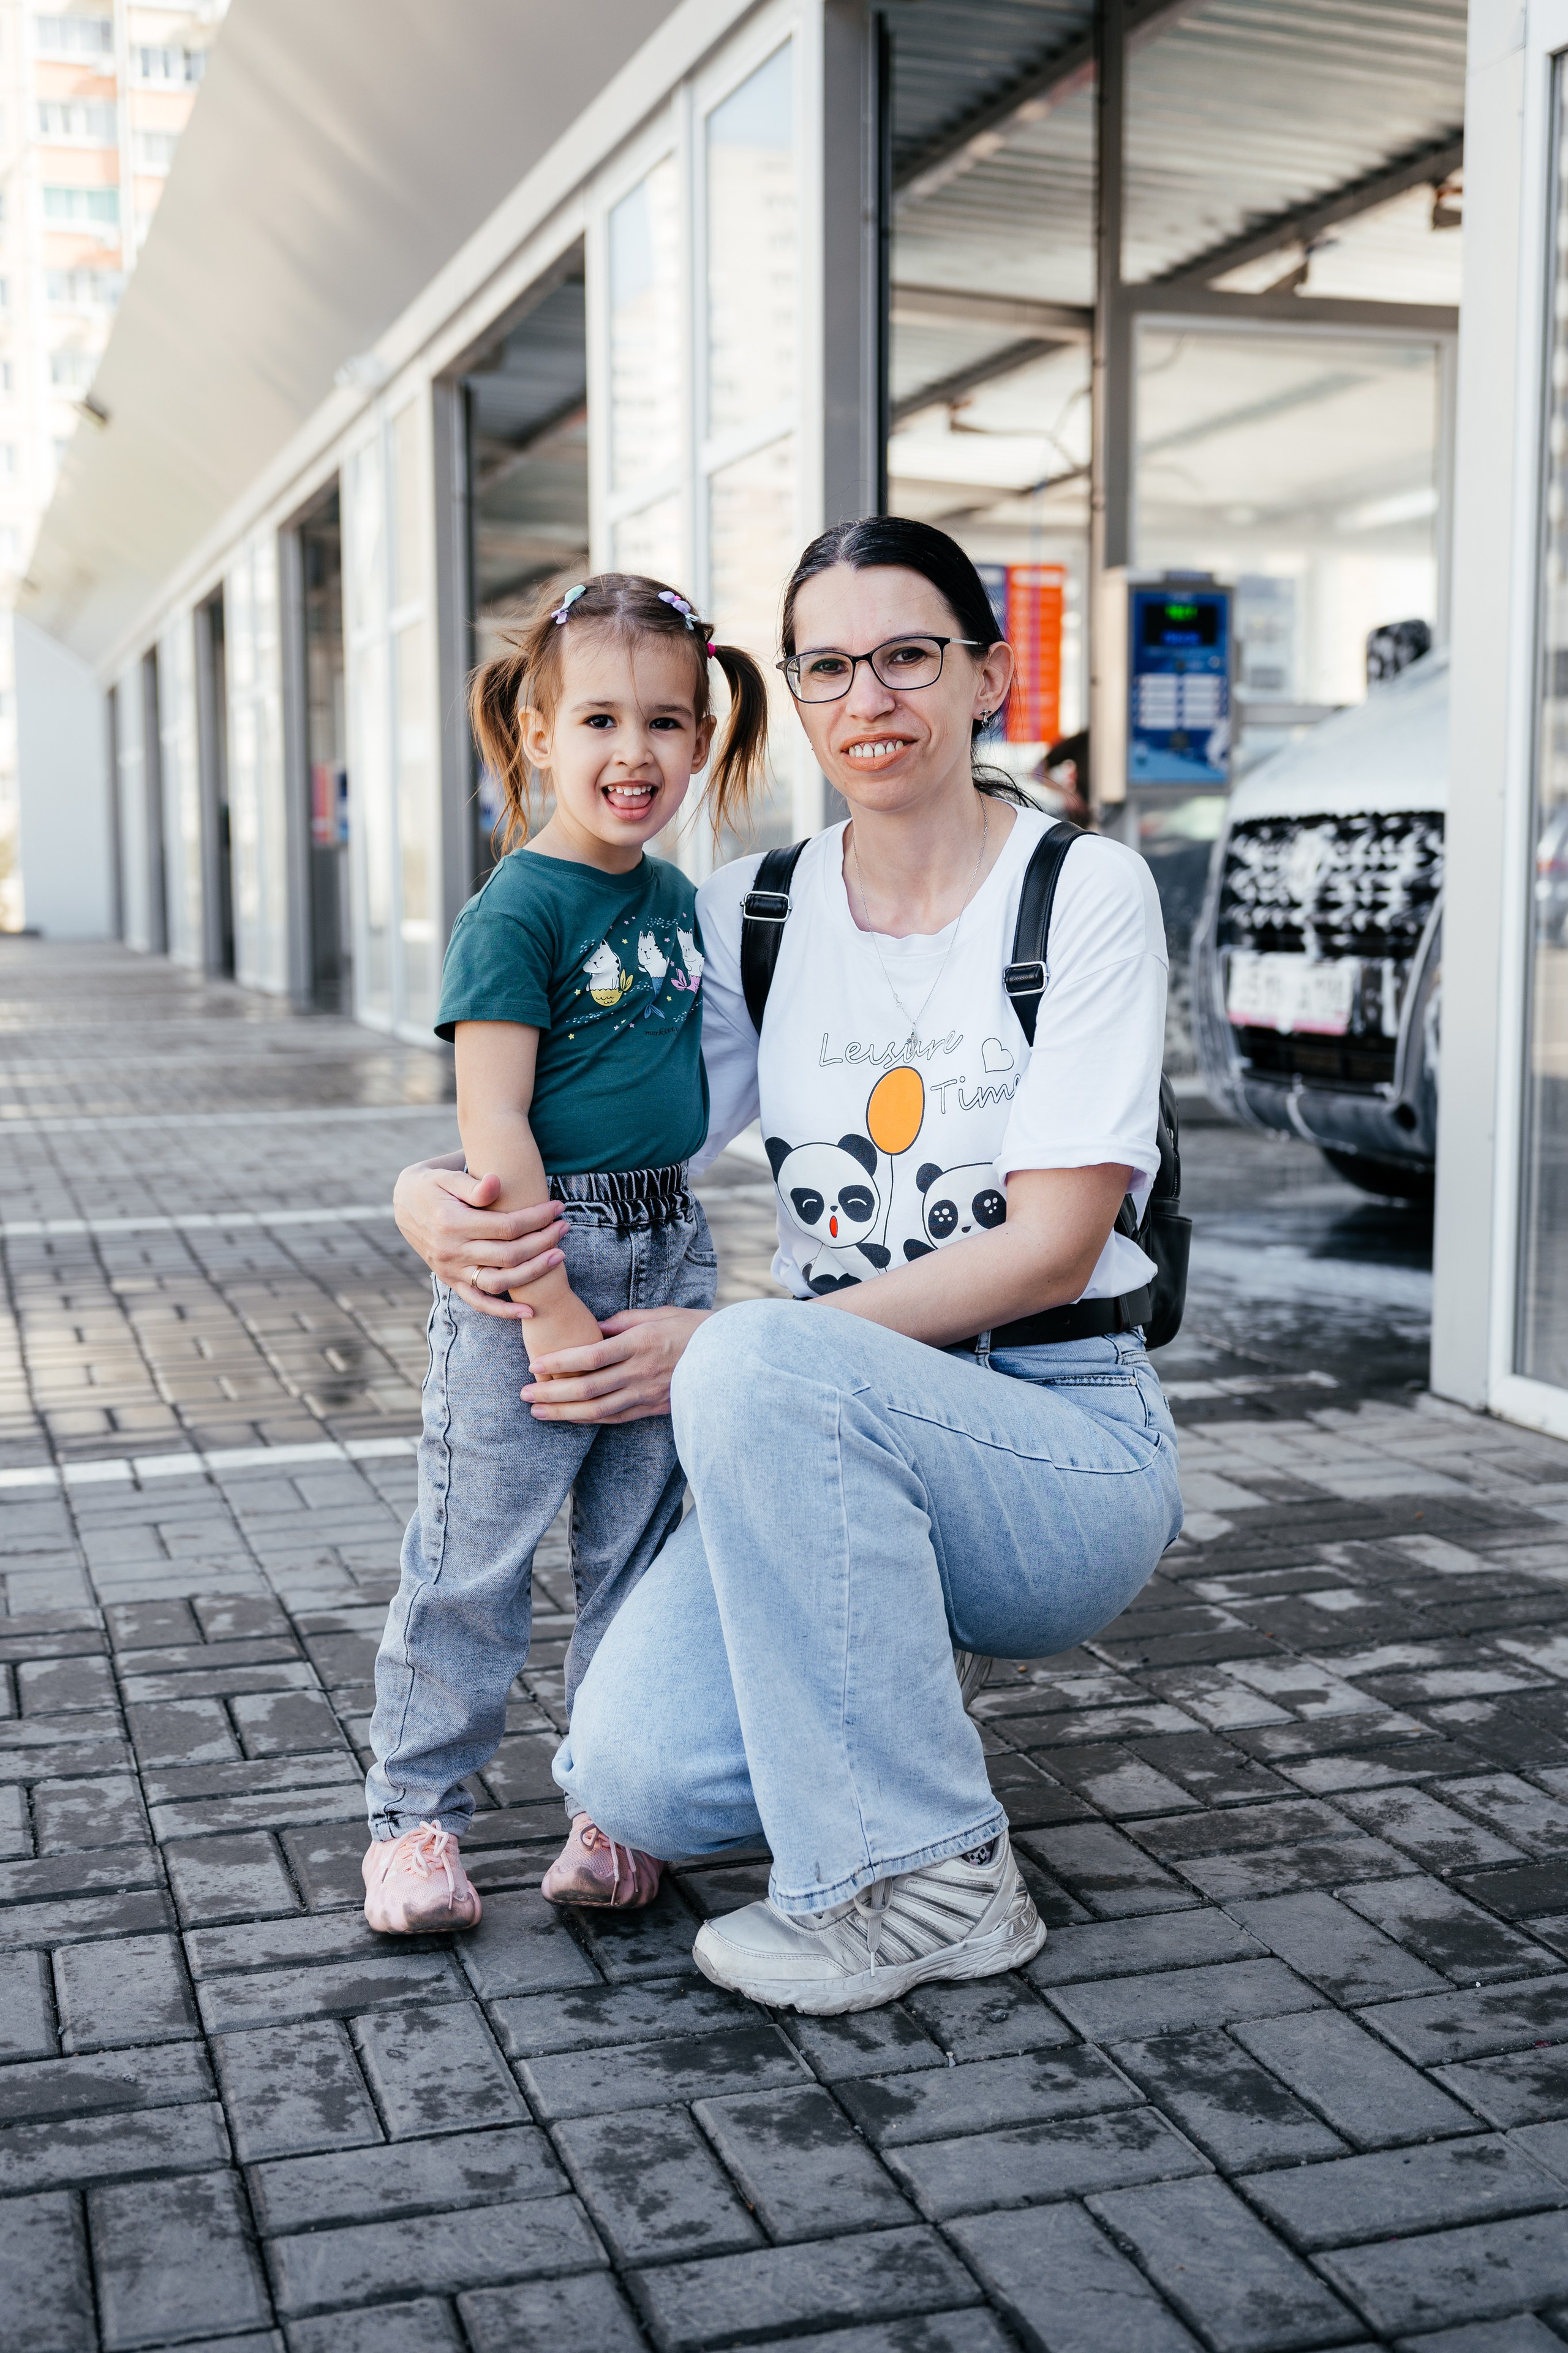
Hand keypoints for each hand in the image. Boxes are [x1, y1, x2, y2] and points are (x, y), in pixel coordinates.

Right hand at [392, 1155, 565, 1319]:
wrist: (403, 1202)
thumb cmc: (432, 1184)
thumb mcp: (447, 1176)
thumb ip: (473, 1185)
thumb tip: (496, 1182)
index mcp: (452, 1223)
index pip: (507, 1227)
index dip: (537, 1219)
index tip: (557, 1208)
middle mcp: (451, 1251)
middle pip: (509, 1255)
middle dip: (543, 1242)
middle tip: (564, 1228)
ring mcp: (451, 1270)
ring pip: (499, 1282)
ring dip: (533, 1272)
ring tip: (559, 1256)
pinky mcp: (451, 1280)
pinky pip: (478, 1302)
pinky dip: (503, 1312)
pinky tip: (528, 1311)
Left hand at [521, 1307, 712, 1422]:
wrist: (730, 1357)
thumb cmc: (693, 1328)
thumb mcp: (658, 1314)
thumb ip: (622, 1321)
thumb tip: (593, 1328)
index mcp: (639, 1343)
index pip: (590, 1356)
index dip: (559, 1362)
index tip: (534, 1364)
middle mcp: (640, 1371)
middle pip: (587, 1388)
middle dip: (551, 1393)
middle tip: (524, 1394)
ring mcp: (647, 1394)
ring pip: (598, 1410)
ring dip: (564, 1413)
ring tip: (537, 1412)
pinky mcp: (653, 1409)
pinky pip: (616, 1418)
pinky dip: (590, 1420)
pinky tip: (571, 1419)